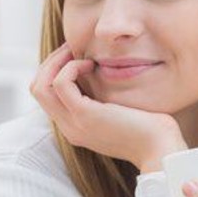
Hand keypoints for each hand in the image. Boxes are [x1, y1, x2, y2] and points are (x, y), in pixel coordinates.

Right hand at [30, 42, 186, 169]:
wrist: (160, 148)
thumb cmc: (150, 129)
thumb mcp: (120, 113)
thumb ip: (106, 100)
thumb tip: (100, 73)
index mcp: (76, 128)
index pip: (47, 96)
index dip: (56, 71)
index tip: (75, 55)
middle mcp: (70, 128)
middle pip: (37, 89)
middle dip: (51, 62)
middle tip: (71, 48)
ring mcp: (74, 123)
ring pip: (40, 86)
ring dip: (56, 62)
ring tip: (77, 53)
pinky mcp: (85, 115)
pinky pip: (60, 83)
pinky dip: (70, 67)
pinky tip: (90, 64)